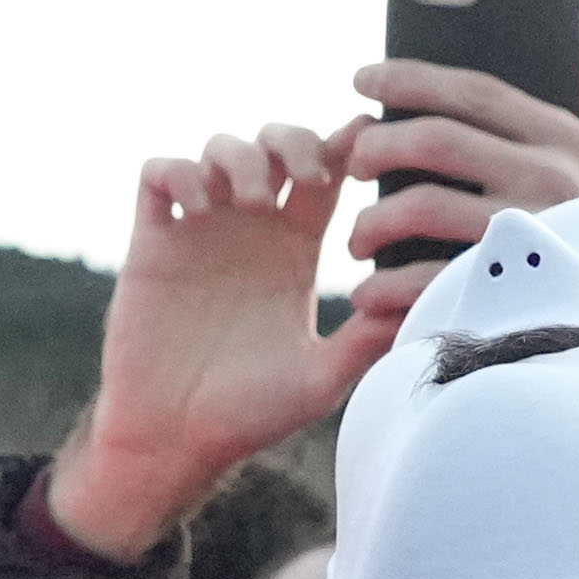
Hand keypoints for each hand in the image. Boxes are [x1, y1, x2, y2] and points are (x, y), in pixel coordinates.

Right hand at [40, 125, 400, 561]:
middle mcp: (250, 231)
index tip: (365, 141)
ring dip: (241, 157)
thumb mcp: (321, 378)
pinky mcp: (152, 242)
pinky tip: (198, 209)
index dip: (346, 145)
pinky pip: (159, 174)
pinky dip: (181, 173)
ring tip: (251, 201)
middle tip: (309, 173)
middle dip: (294, 140)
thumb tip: (426, 303)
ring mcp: (199, 231)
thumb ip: (368, 339)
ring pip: (219, 147)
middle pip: (276, 143)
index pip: (328, 174)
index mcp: (296, 251)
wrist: (173, 438)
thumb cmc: (250, 415)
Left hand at [333, 41, 578, 284]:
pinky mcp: (513, 289)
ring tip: (358, 241)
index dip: (410, 78)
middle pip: (435, 139)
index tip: (363, 78)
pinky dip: (388, 289)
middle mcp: (550, 177)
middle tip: (353, 164)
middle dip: (378, 147)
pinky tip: (370, 297)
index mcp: (569, 140)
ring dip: (372, 222)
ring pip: (422, 204)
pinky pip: (430, 280)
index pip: (475, 91)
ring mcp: (531, 233)